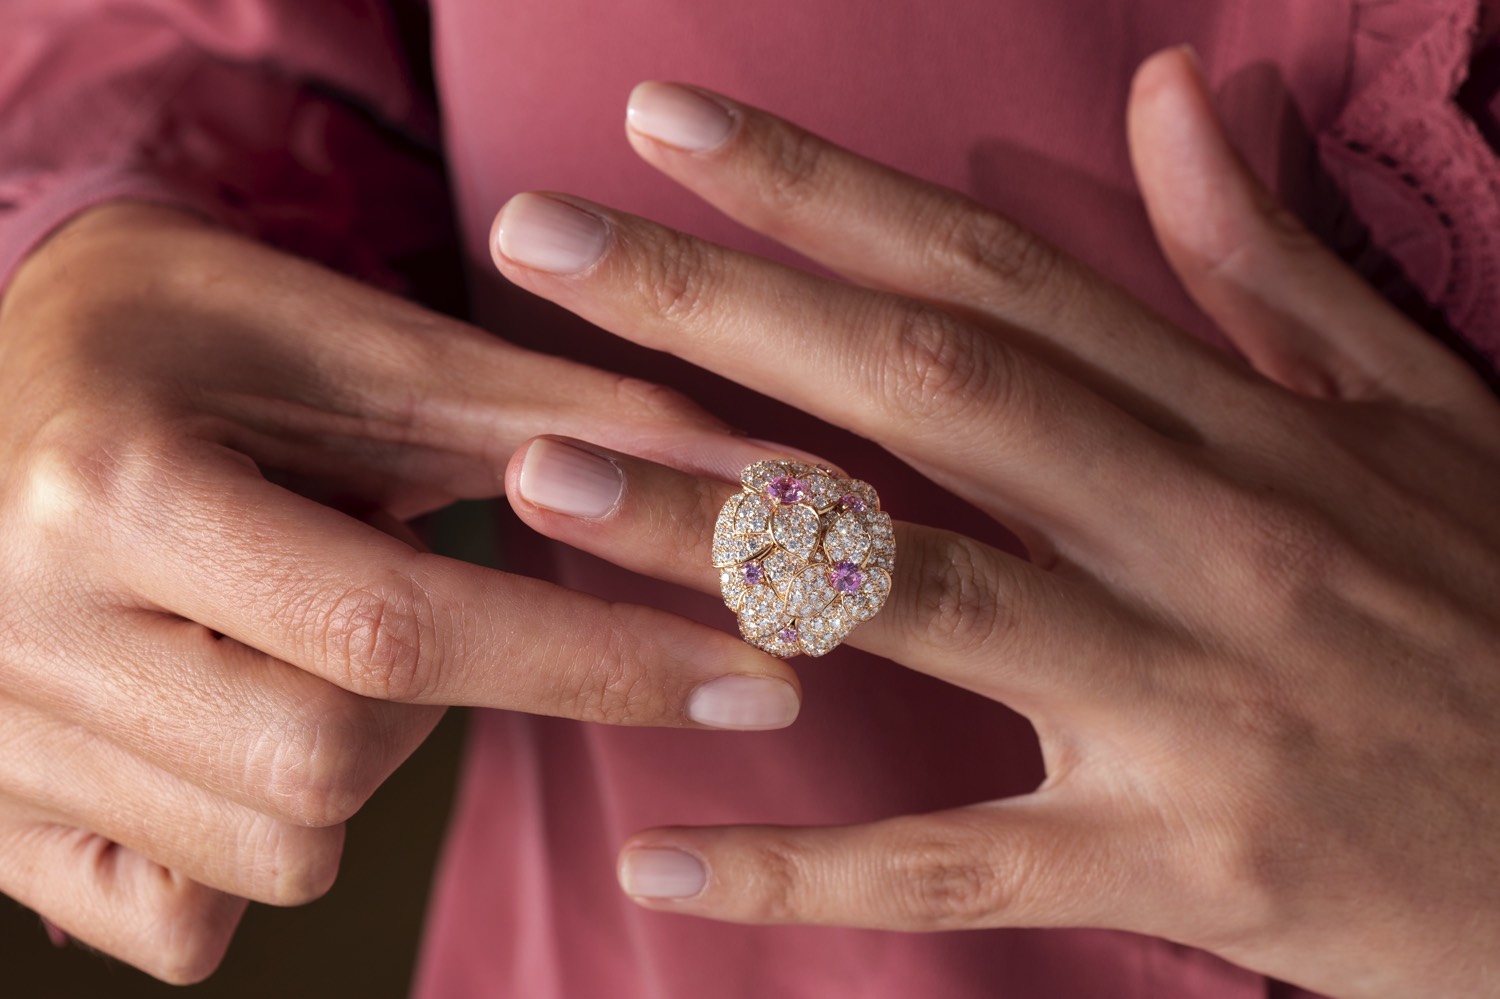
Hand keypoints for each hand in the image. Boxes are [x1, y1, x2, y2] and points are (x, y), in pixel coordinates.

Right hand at [0, 203, 801, 980]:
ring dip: (362, 753)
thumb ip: (547, 414)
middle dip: (443, 690)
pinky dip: (262, 849)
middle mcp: (18, 636)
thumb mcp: (345, 342)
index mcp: (106, 487)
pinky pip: (186, 923)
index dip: (595, 660)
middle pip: (333, 757)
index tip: (754, 674)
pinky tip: (241, 729)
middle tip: (403, 586)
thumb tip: (751, 480)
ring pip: (277, 850)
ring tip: (307, 638)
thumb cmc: (177, 336)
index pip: (391, 627)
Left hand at [488, 52, 1499, 997]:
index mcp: (1240, 423)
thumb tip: (1176, 93)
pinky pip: (952, 866)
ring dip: (717, 534)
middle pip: (925, 390)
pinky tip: (655, 858)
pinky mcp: (1180, 864)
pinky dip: (800, 868)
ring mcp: (1185, 703)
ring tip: (544, 479)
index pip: (993, 271)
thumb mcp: (1417, 410)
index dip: (821, 188)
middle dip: (721, 306)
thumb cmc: (1499, 610)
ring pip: (916, 597)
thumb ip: (1268, 262)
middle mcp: (1200, 535)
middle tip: (538, 239)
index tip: (665, 124)